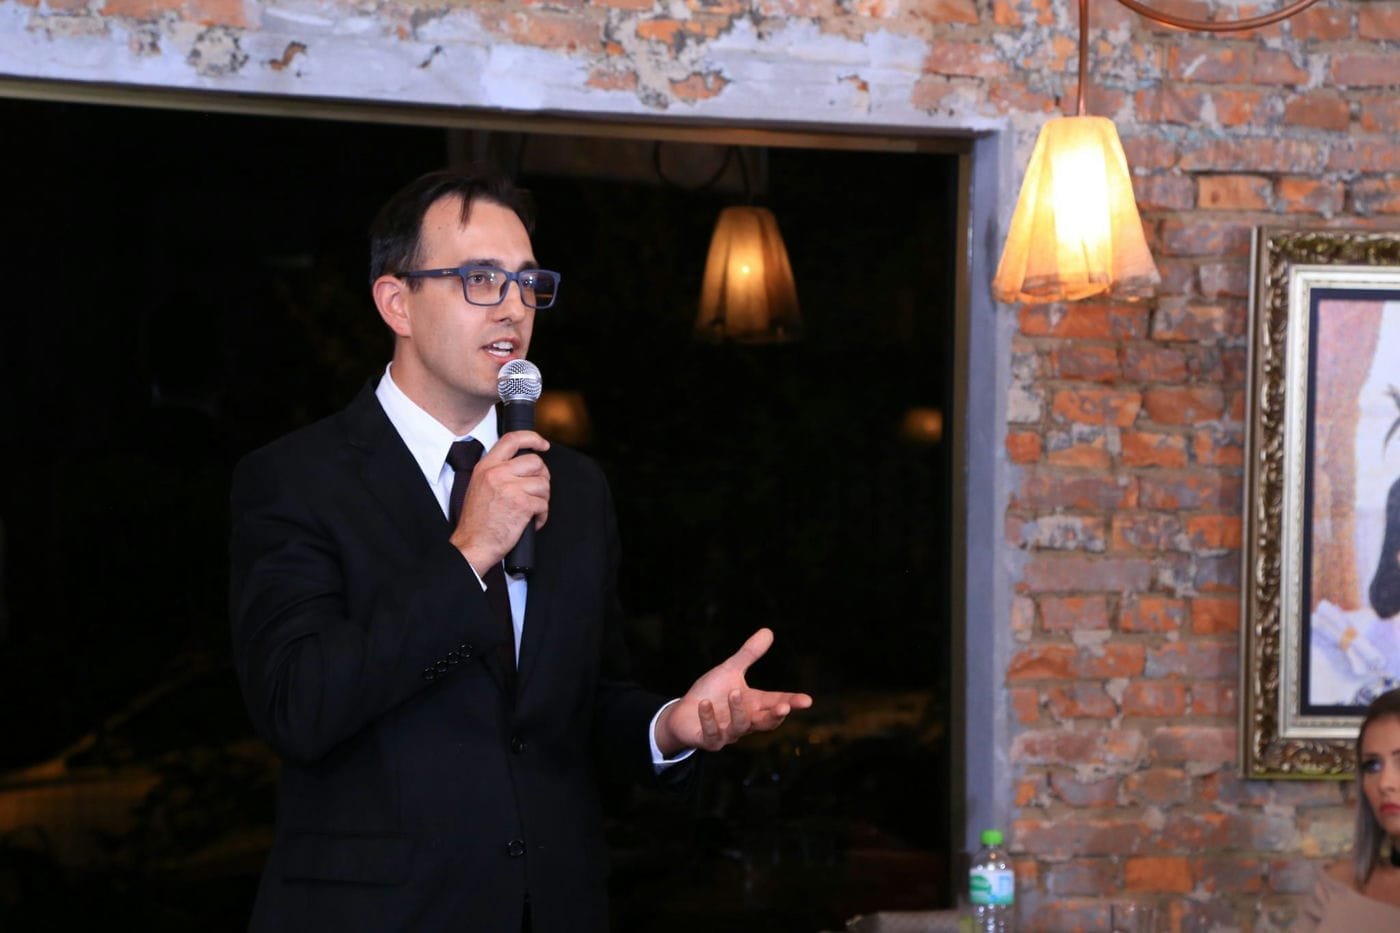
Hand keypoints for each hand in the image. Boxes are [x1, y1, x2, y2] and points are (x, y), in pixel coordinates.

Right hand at [450, 430, 549, 574]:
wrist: (473, 545)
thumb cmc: (477, 522)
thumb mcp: (479, 486)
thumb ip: (497, 471)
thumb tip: (523, 465)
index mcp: (486, 467)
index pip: (512, 439)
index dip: (533, 438)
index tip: (543, 445)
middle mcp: (497, 473)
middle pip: (536, 462)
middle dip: (542, 477)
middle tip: (536, 491)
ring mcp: (510, 488)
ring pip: (543, 484)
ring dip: (542, 499)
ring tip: (531, 510)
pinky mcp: (522, 504)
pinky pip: (544, 504)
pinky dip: (542, 515)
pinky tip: (532, 521)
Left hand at [656, 628, 812, 755]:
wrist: (683, 714)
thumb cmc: (711, 692)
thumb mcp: (730, 670)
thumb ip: (749, 654)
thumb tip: (768, 631)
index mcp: (754, 704)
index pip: (777, 703)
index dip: (792, 702)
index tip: (807, 700)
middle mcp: (745, 721)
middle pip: (766, 722)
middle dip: (775, 715)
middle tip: (784, 707)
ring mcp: (728, 733)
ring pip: (740, 726)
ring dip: (738, 710)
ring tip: (734, 692)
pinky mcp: (709, 740)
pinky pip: (712, 734)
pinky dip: (709, 719)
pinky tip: (705, 704)